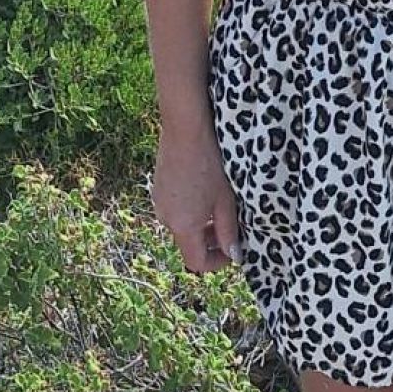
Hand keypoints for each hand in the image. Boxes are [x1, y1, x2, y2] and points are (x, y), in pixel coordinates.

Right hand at [149, 122, 242, 275]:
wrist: (185, 129)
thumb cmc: (209, 163)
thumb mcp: (225, 200)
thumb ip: (228, 231)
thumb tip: (234, 254)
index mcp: (183, 226)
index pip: (197, 262)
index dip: (218, 262)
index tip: (233, 249)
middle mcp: (166, 218)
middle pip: (189, 243)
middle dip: (210, 241)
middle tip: (229, 226)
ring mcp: (159, 202)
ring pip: (182, 225)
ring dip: (200, 224)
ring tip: (217, 204)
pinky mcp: (158, 188)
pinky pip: (175, 209)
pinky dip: (189, 209)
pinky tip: (202, 189)